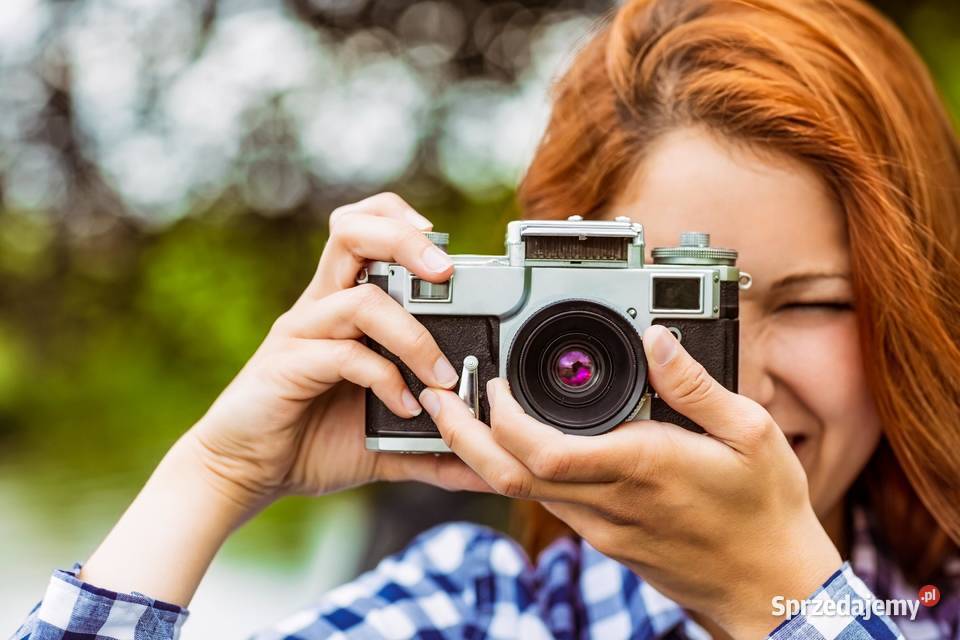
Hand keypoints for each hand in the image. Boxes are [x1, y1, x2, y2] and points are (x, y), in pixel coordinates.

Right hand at [189, 192, 488, 512]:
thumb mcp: (386, 441)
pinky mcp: (288, 364)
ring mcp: (303, 332)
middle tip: (446, 272)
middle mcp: (322, 308)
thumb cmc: (311, 442)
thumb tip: (484, 463)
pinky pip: (344, 354)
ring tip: (442, 377)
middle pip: (354, 233)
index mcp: (344, 308)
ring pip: (361, 298)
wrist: (246, 472)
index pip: (365, 231)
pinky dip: (384, 378)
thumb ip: (433, 444)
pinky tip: (403, 408)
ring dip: (413, 335)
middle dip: (405, 241)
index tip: (450, 255)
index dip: (404, 223)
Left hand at [418, 324, 840, 637]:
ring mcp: (602, 527)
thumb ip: (697, 385)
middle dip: (463, 436)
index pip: (546, 453)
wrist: (769, 588)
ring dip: (482, 454)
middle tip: (438, 400)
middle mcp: (610, 502)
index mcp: (641, 468)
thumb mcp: (751, 434)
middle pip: (511, 476)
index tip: (493, 382)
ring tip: (461, 414)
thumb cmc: (764, 512)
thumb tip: (657, 340)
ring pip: (520, 492)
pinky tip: (511, 447)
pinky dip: (516, 471)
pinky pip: (545, 502)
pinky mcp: (606, 538)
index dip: (503, 419)